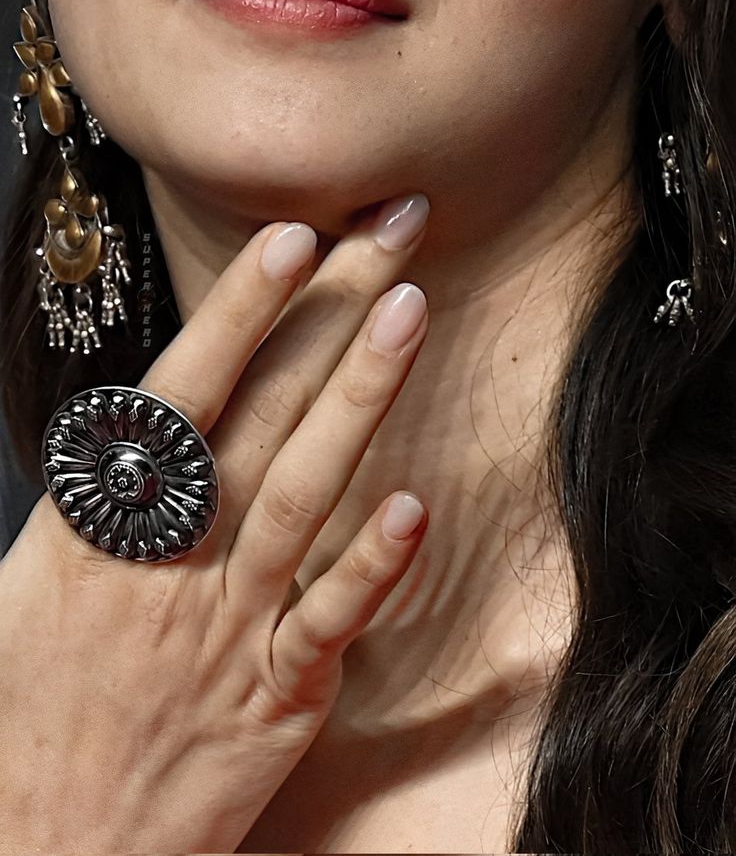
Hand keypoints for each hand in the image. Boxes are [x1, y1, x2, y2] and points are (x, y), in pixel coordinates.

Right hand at [0, 194, 430, 854]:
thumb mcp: (39, 579)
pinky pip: (329, 622)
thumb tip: (165, 416)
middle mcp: (171, 556)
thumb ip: (112, 494)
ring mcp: (227, 624)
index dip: (243, 308)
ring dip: (363, 394)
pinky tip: (418, 505)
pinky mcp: (272, 699)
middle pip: (265, 408)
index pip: (185, 387)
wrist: (38, 849)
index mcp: (104, 520)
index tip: (294, 234)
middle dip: (333, 309)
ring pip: (306, 489)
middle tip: (394, 225)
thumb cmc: (29, 710)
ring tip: (413, 311)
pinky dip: (374, 564)